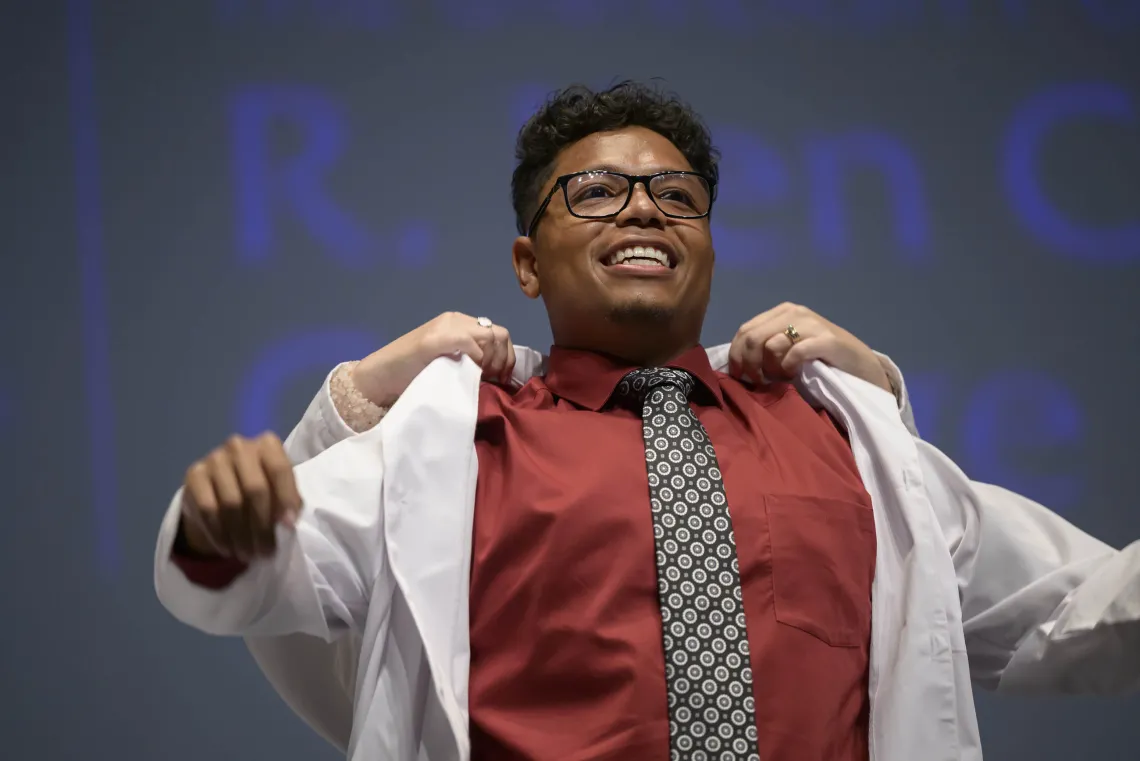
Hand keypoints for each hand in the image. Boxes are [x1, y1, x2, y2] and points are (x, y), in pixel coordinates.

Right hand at [180, 432, 301, 559]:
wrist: (219, 488)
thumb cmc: (261, 490)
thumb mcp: (279, 492)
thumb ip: (288, 503)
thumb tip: (287, 523)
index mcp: (267, 444)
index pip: (279, 469)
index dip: (286, 499)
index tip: (288, 527)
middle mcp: (239, 446)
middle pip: (254, 489)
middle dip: (262, 526)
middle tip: (265, 551)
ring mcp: (214, 459)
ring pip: (231, 504)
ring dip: (241, 536)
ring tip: (248, 554)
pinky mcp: (194, 475)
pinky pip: (208, 510)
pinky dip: (220, 534)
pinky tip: (228, 548)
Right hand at [351, 312, 514, 406]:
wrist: (380, 377)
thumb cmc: (412, 375)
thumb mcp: (449, 362)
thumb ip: (469, 359)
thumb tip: (496, 372)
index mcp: (458, 324)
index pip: (497, 333)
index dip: (505, 358)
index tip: (501, 380)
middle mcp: (455, 320)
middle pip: (499, 333)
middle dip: (503, 360)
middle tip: (494, 381)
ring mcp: (445, 327)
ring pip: (490, 335)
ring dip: (493, 360)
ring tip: (484, 379)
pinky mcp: (435, 339)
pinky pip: (471, 342)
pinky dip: (477, 358)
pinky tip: (470, 372)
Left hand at [727, 303, 891, 393]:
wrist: (860, 364)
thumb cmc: (820, 358)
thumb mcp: (788, 347)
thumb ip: (766, 346)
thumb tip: (737, 361)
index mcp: (781, 312)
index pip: (745, 330)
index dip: (736, 355)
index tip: (738, 376)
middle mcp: (794, 312)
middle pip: (752, 337)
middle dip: (749, 364)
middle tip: (758, 381)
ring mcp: (811, 324)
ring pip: (770, 345)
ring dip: (770, 368)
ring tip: (781, 378)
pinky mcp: (826, 340)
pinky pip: (794, 353)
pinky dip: (789, 368)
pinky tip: (794, 374)